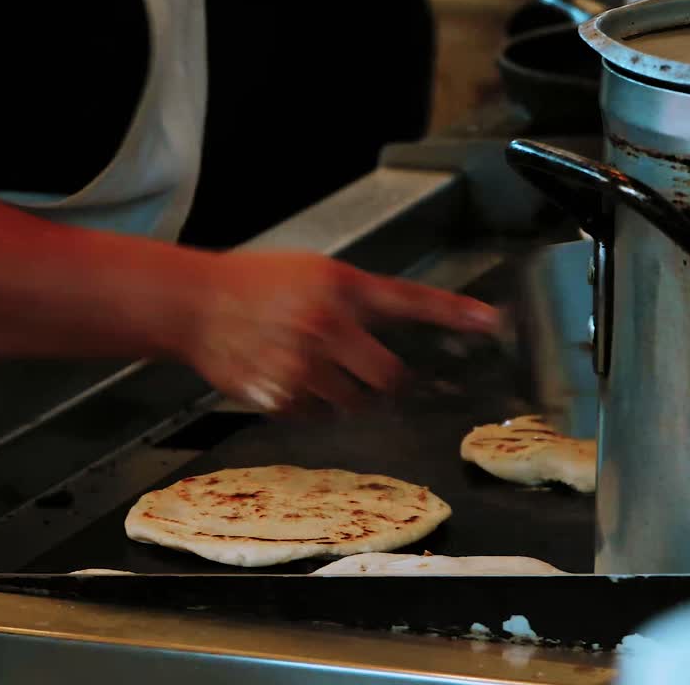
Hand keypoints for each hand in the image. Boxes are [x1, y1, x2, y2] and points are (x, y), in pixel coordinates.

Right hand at [184, 250, 500, 412]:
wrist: (196, 303)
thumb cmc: (260, 284)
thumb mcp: (317, 274)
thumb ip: (360, 299)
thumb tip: (403, 328)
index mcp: (342, 287)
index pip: (411, 300)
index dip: (456, 313)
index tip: (494, 323)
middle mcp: (327, 325)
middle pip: (390, 378)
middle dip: (387, 383)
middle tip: (370, 374)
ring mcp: (303, 364)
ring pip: (353, 404)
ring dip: (344, 395)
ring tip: (312, 367)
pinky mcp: (278, 395)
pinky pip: (316, 416)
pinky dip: (309, 405)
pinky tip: (285, 377)